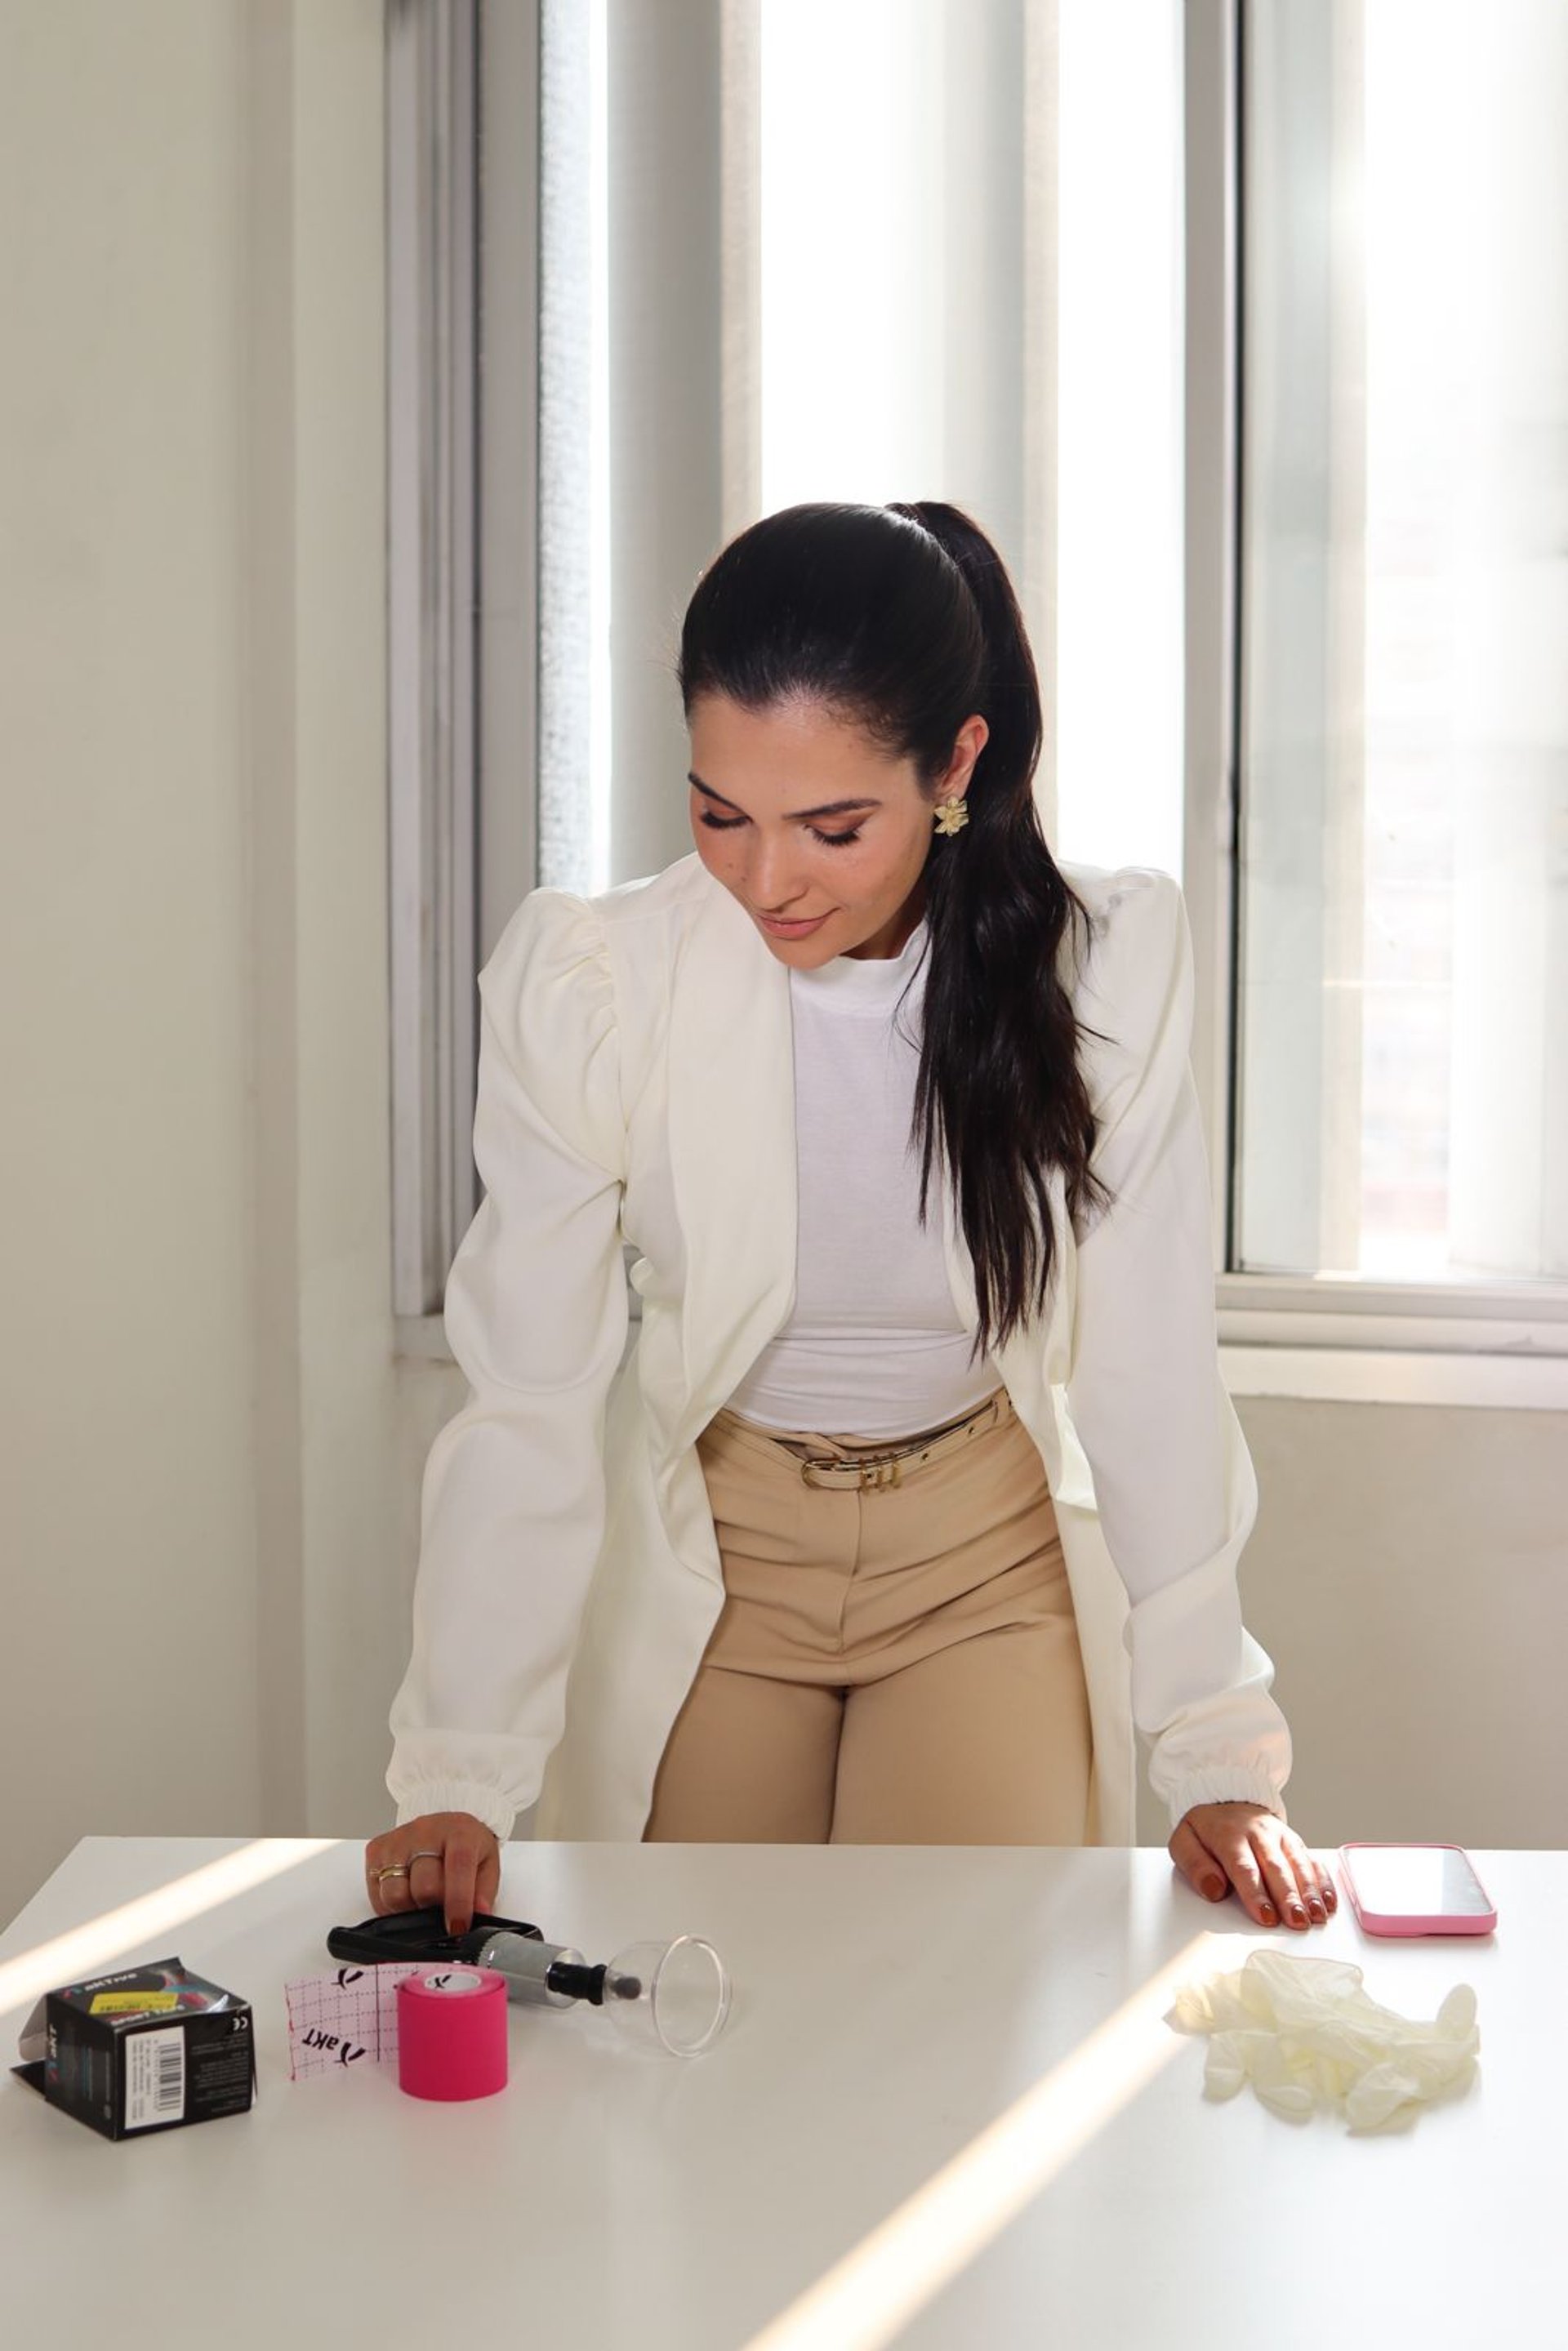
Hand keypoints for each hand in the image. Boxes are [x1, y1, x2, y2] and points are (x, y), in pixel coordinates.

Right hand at [364, 1812, 501, 1936]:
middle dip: (434, 1909)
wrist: (445, 1825)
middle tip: (441, 1909)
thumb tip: (478, 1915)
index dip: (458, 1902)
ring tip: (422, 1901)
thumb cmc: (465, 1845)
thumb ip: (484, 1892)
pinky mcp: (377, 1849)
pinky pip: (377, 1894)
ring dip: (410, 1908)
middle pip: (424, 1887)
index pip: (457, 1867)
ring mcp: (398, 1840)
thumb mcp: (487, 1864)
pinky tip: (406, 1894)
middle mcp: (426, 1831)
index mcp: (459, 1832)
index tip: (458, 1926)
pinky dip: (390, 1905)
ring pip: (395, 1894)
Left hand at [1170, 1802, 1336, 1930]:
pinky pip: (1312, 1860)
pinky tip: (1329, 1902)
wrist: (1225, 1798)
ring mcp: (1280, 1836)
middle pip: (1276, 1867)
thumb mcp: (1184, 1841)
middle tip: (1296, 1921)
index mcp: (1229, 1834)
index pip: (1244, 1867)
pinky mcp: (1294, 1841)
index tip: (1265, 1916)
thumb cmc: (1206, 1828)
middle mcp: (1259, 1834)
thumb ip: (1195, 1866)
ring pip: (1298, 1864)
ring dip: (1310, 1892)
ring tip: (1316, 1916)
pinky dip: (1323, 1881)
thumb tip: (1213, 1890)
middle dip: (1288, 1897)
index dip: (1256, 1894)